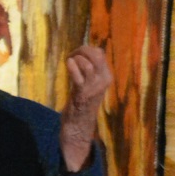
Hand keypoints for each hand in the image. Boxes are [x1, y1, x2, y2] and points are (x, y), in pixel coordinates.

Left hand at [60, 42, 111, 170]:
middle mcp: (103, 80)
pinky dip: (72, 67)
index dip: (86, 49)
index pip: (100, 53)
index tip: (75, 55)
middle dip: (82, 50)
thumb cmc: (81, 103)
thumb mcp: (90, 83)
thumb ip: (90, 69)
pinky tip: (68, 64)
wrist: (79, 125)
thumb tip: (84, 51)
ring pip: (89, 63)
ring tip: (69, 62)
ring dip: (76, 58)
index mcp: (106, 76)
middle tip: (72, 56)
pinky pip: (79, 76)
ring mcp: (94, 88)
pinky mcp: (83, 95)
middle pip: (96, 54)